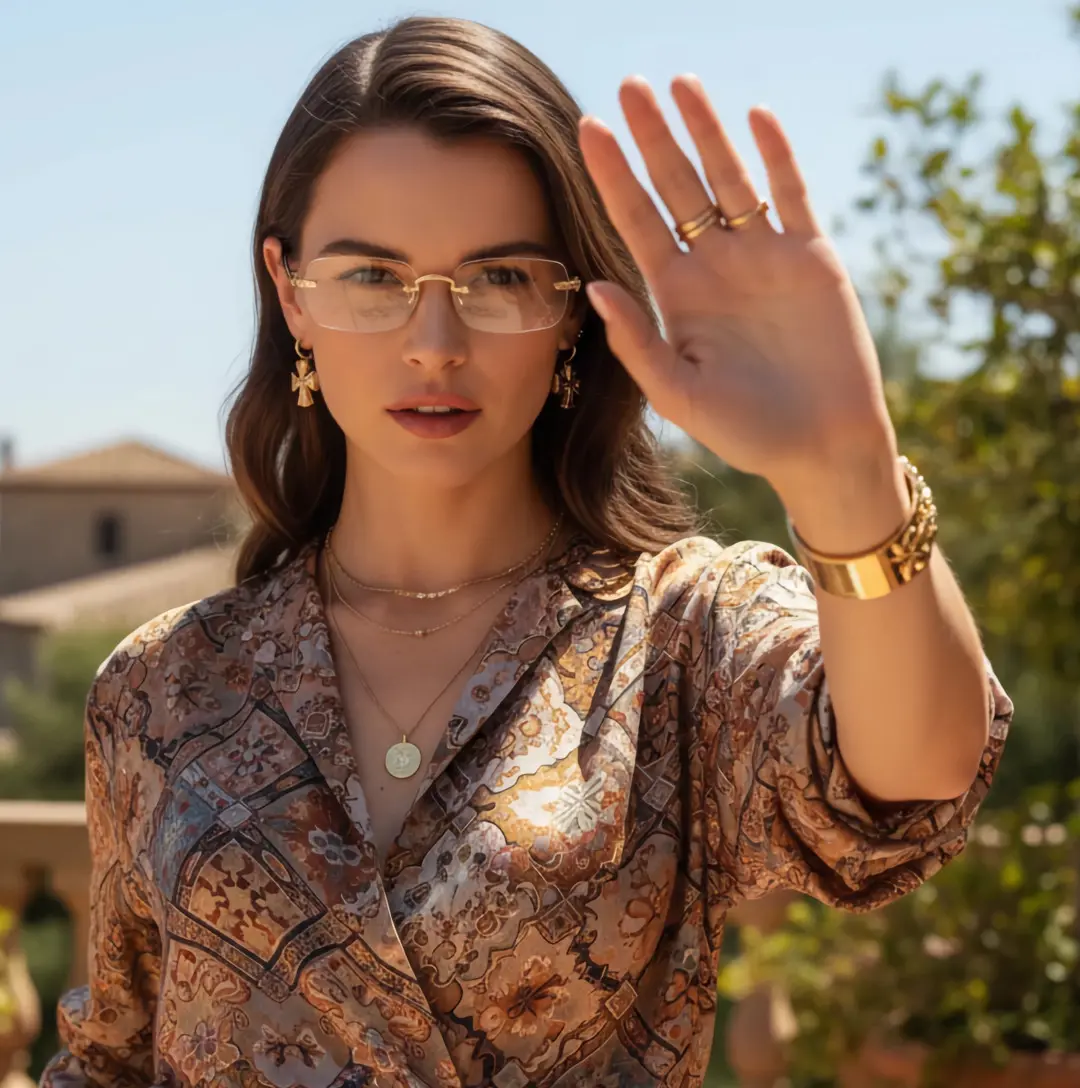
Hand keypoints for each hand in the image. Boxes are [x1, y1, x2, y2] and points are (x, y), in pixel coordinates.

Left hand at [578, 76, 897, 498]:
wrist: (821, 446)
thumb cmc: (745, 431)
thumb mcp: (678, 392)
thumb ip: (637, 342)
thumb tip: (593, 285)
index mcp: (676, 295)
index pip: (637, 221)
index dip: (613, 176)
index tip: (588, 129)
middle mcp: (714, 266)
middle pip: (677, 187)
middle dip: (653, 137)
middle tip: (628, 86)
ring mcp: (763, 256)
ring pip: (730, 178)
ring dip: (707, 131)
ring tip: (681, 83)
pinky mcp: (811, 257)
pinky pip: (791, 195)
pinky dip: (776, 157)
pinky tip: (755, 116)